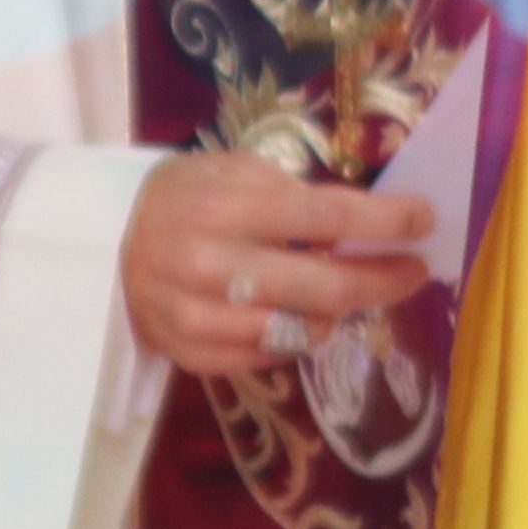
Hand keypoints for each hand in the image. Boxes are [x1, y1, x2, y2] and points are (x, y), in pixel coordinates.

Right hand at [124, 153, 432, 381]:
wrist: (102, 242)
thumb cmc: (184, 196)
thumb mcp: (236, 171)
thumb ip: (296, 197)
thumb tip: (366, 230)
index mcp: (229, 206)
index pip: (329, 217)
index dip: (387, 222)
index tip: (425, 220)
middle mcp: (214, 265)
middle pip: (327, 288)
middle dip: (384, 280)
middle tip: (414, 271)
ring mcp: (201, 317)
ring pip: (303, 331)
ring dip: (338, 312)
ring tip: (348, 291)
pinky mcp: (193, 354)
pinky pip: (270, 356)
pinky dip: (295, 336)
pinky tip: (299, 314)